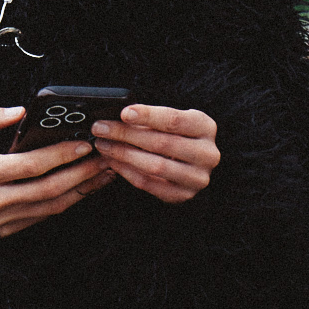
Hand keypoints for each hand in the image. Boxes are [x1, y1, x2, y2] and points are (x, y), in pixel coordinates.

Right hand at [0, 104, 114, 239]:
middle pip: (48, 189)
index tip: (83, 145)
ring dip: (79, 191)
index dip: (61, 155)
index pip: (31, 166)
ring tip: (101, 175)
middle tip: (105, 160)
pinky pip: (39, 218)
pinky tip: (78, 190)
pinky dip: (62, 204)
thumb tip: (18, 113)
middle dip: (81, 174)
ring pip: (48, 208)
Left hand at [90, 103, 218, 203]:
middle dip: (126, 135)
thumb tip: (118, 117)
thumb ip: (149, 118)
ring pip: (155, 166)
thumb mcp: (170, 121)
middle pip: (162, 143)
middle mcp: (207, 153)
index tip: (123, 113)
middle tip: (101, 129)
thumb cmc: (176, 136)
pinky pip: (150, 184)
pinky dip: (128, 172)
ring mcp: (197, 177)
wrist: (191, 162)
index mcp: (205, 127)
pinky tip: (113, 162)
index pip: (174, 120)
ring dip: (124, 155)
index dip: (147, 116)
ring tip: (104, 145)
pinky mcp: (184, 194)